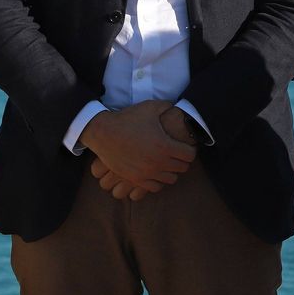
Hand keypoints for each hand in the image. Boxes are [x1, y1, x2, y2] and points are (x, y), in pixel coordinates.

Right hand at [81, 101, 195, 199]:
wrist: (103, 133)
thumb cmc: (128, 119)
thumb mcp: (150, 107)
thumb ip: (167, 107)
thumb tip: (177, 109)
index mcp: (165, 146)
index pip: (190, 155)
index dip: (190, 149)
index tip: (184, 146)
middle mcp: (158, 162)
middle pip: (182, 168)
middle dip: (182, 160)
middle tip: (176, 153)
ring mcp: (147, 173)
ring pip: (171, 179)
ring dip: (171, 171)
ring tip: (166, 162)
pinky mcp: (136, 179)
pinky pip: (155, 187)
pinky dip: (158, 181)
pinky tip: (155, 171)